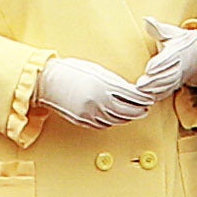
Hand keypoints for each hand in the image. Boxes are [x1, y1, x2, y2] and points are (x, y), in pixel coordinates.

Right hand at [36, 54, 153, 127]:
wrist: (47, 81)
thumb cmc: (70, 71)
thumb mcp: (95, 70)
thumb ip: (112, 81)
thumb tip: (129, 90)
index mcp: (104, 85)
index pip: (133, 96)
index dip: (144, 99)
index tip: (149, 98)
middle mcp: (100, 101)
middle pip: (128, 111)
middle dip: (140, 110)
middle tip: (146, 108)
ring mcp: (91, 113)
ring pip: (117, 120)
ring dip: (128, 117)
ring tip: (134, 113)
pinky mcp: (84, 121)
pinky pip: (104, 125)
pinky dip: (113, 122)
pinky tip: (117, 117)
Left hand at [137, 19, 196, 99]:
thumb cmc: (179, 41)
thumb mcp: (171, 33)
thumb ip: (158, 29)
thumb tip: (147, 20)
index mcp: (178, 51)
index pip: (169, 58)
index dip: (159, 64)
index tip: (148, 68)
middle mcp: (180, 66)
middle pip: (167, 75)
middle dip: (154, 81)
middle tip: (139, 85)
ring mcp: (178, 77)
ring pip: (167, 86)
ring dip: (154, 90)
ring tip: (140, 92)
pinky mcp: (175, 85)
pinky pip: (167, 92)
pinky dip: (158, 96)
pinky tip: (146, 98)